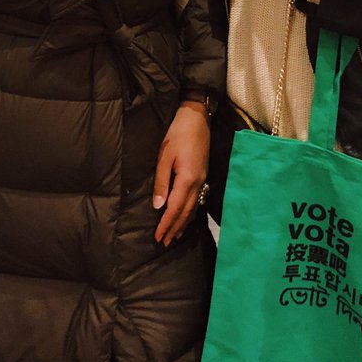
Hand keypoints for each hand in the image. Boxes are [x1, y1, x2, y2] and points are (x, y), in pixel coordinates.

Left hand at [152, 104, 210, 246]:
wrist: (196, 118)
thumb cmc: (177, 134)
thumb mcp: (164, 156)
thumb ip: (161, 182)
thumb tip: (158, 206)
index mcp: (187, 179)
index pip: (175, 208)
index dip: (166, 224)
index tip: (158, 237)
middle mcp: (198, 183)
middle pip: (186, 212)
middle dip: (175, 228)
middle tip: (166, 242)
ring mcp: (203, 179)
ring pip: (194, 207)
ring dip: (184, 222)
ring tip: (176, 235)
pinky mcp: (203, 174)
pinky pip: (198, 200)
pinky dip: (191, 212)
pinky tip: (187, 215)